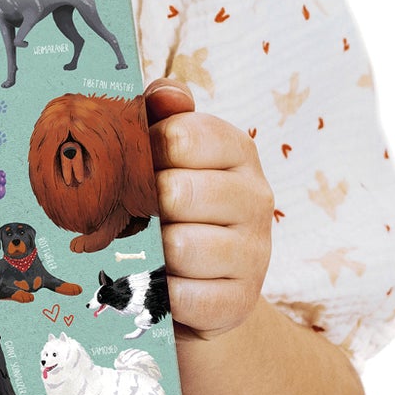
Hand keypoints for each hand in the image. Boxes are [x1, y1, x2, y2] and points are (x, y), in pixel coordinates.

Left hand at [145, 78, 272, 339]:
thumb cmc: (175, 206)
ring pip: (182, 246)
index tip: (139, 161)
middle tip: (139, 213)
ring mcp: (254, 254)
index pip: (186, 136)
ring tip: (153, 251)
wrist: (202, 286)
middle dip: (147, 206)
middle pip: (178, 192)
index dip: (148, 149)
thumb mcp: (170, 155)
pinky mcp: (239, 302)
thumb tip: (163, 92)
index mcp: (237, 151)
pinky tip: (160, 286)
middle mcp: (255, 199)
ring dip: (154, 252)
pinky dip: (162, 293)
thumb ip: (164, 114)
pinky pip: (185, 296)